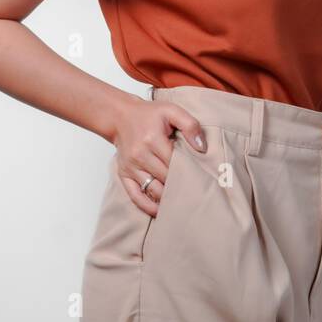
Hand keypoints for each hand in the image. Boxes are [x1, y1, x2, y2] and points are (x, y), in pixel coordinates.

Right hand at [109, 96, 207, 217]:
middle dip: (181, 185)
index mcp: (152, 139)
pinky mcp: (123, 174)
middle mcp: (140, 155)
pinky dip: (147, 206)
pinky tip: (159, 211)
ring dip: (168, 198)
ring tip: (183, 202)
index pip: (175, 162)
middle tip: (196, 192)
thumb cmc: (148, 115)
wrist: (120, 116)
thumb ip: (190, 125)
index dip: (189, 171)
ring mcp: (130, 167)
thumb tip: (202, 147)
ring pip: (153, 190)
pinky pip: (135, 195)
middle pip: (166, 178)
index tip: (201, 177)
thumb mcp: (172, 111)